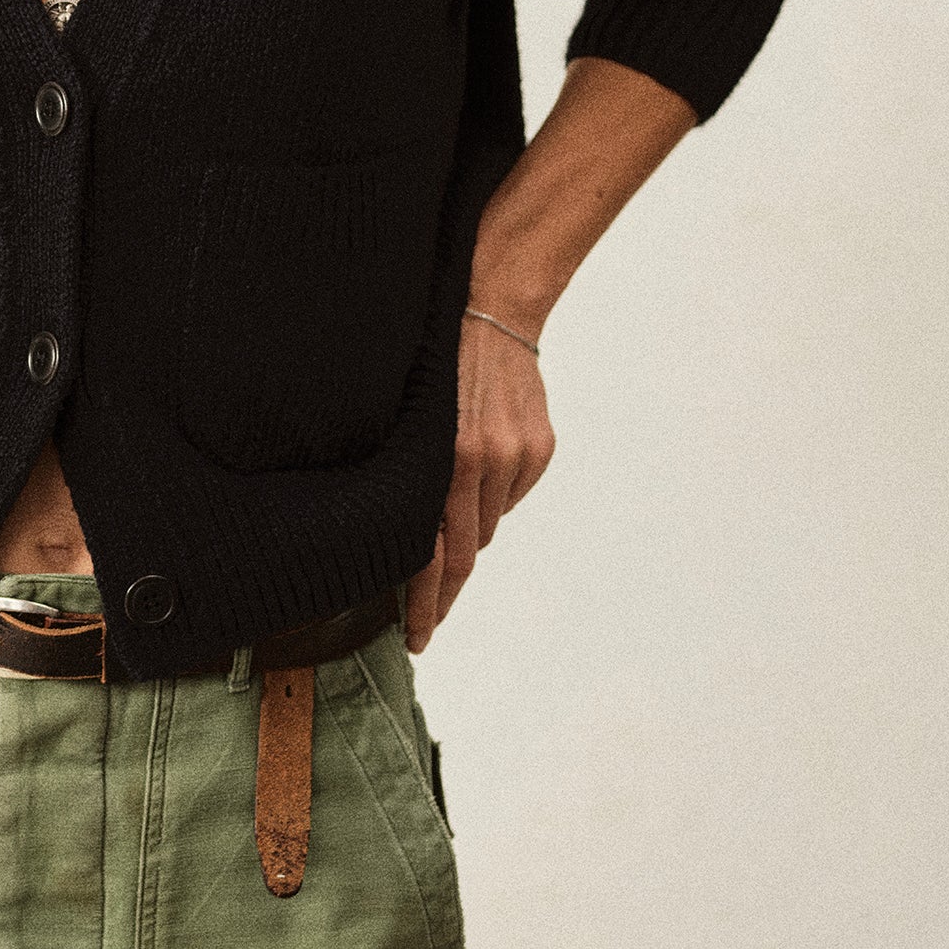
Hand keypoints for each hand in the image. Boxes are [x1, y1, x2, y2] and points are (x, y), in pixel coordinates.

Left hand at [405, 312, 555, 651]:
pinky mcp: (539, 450)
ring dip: (465, 531)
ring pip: (485, 525)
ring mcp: (515, 458)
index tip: (417, 636)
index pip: (431, 553)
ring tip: (446, 512)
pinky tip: (478, 468)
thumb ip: (414, 480)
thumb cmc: (434, 364)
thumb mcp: (408, 422)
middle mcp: (480, 462)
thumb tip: (413, 540)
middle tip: (423, 627)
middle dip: (441, 595)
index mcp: (441, 458)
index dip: (423, 602)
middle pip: (462, 554)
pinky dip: (491, 495)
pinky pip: (510, 496)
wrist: (490, 312)